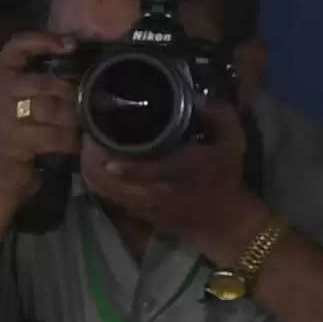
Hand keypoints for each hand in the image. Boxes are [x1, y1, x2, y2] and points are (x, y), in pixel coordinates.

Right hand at [0, 32, 80, 201]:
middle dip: (73, 94)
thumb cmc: (13, 133)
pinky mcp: (16, 141)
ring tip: (86, 122)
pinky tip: (78, 143)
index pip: (19, 44)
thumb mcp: (17, 99)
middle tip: (91, 101)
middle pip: (47, 82)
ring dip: (75, 118)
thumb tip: (79, 59)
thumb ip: (38, 79)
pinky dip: (71, 140)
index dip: (46, 40)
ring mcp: (4, 116)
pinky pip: (56, 135)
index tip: (73, 45)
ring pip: (54, 109)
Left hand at [80, 99, 270, 262]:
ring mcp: (146, 205)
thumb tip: (199, 99)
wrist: (224, 222)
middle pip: (117, 182)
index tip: (104, 145)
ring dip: (95, 171)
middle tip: (88, 136)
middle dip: (97, 161)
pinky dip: (101, 182)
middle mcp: (159, 191)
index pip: (148, 170)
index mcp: (182, 171)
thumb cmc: (226, 178)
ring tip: (88, 147)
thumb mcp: (234, 143)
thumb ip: (221, 116)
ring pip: (110, 192)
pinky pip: (112, 198)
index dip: (125, 164)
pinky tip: (96, 164)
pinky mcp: (140, 213)